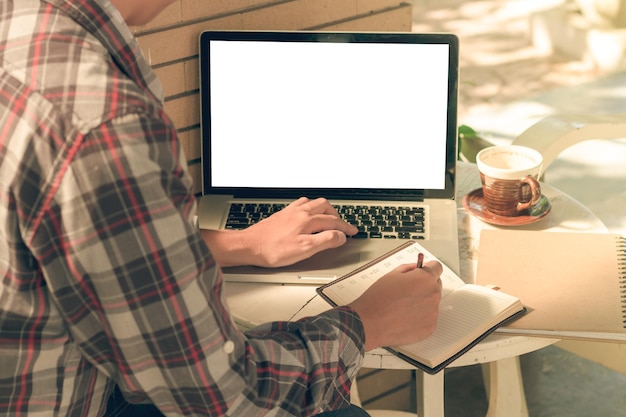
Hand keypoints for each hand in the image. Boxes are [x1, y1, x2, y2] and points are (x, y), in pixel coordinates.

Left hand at [201, 197, 357, 266]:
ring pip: (313, 203)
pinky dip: (310, 207)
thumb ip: (325, 241)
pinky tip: (307, 213)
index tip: (352, 232)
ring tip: (329, 217)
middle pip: (325, 207)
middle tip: (342, 225)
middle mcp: (300, 212)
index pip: (333, 222)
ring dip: (324, 209)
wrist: (249, 246)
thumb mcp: (304, 249)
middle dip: (336, 215)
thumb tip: (340, 236)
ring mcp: (290, 212)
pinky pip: (301, 204)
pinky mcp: (282, 215)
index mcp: (307, 220)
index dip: (345, 228)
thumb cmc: (272, 250)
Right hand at [348, 261, 442, 350]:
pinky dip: (421, 317)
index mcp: (425, 279)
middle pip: (436, 285)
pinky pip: (429, 318)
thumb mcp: (391, 275)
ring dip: (423, 302)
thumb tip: (416, 268)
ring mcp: (432, 313)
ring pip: (432, 302)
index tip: (423, 271)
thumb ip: (408, 268)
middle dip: (425, 285)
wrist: (369, 323)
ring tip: (404, 306)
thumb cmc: (378, 299)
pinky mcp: (429, 328)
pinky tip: (405, 316)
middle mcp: (433, 295)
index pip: (437, 267)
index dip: (428, 268)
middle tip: (409, 291)